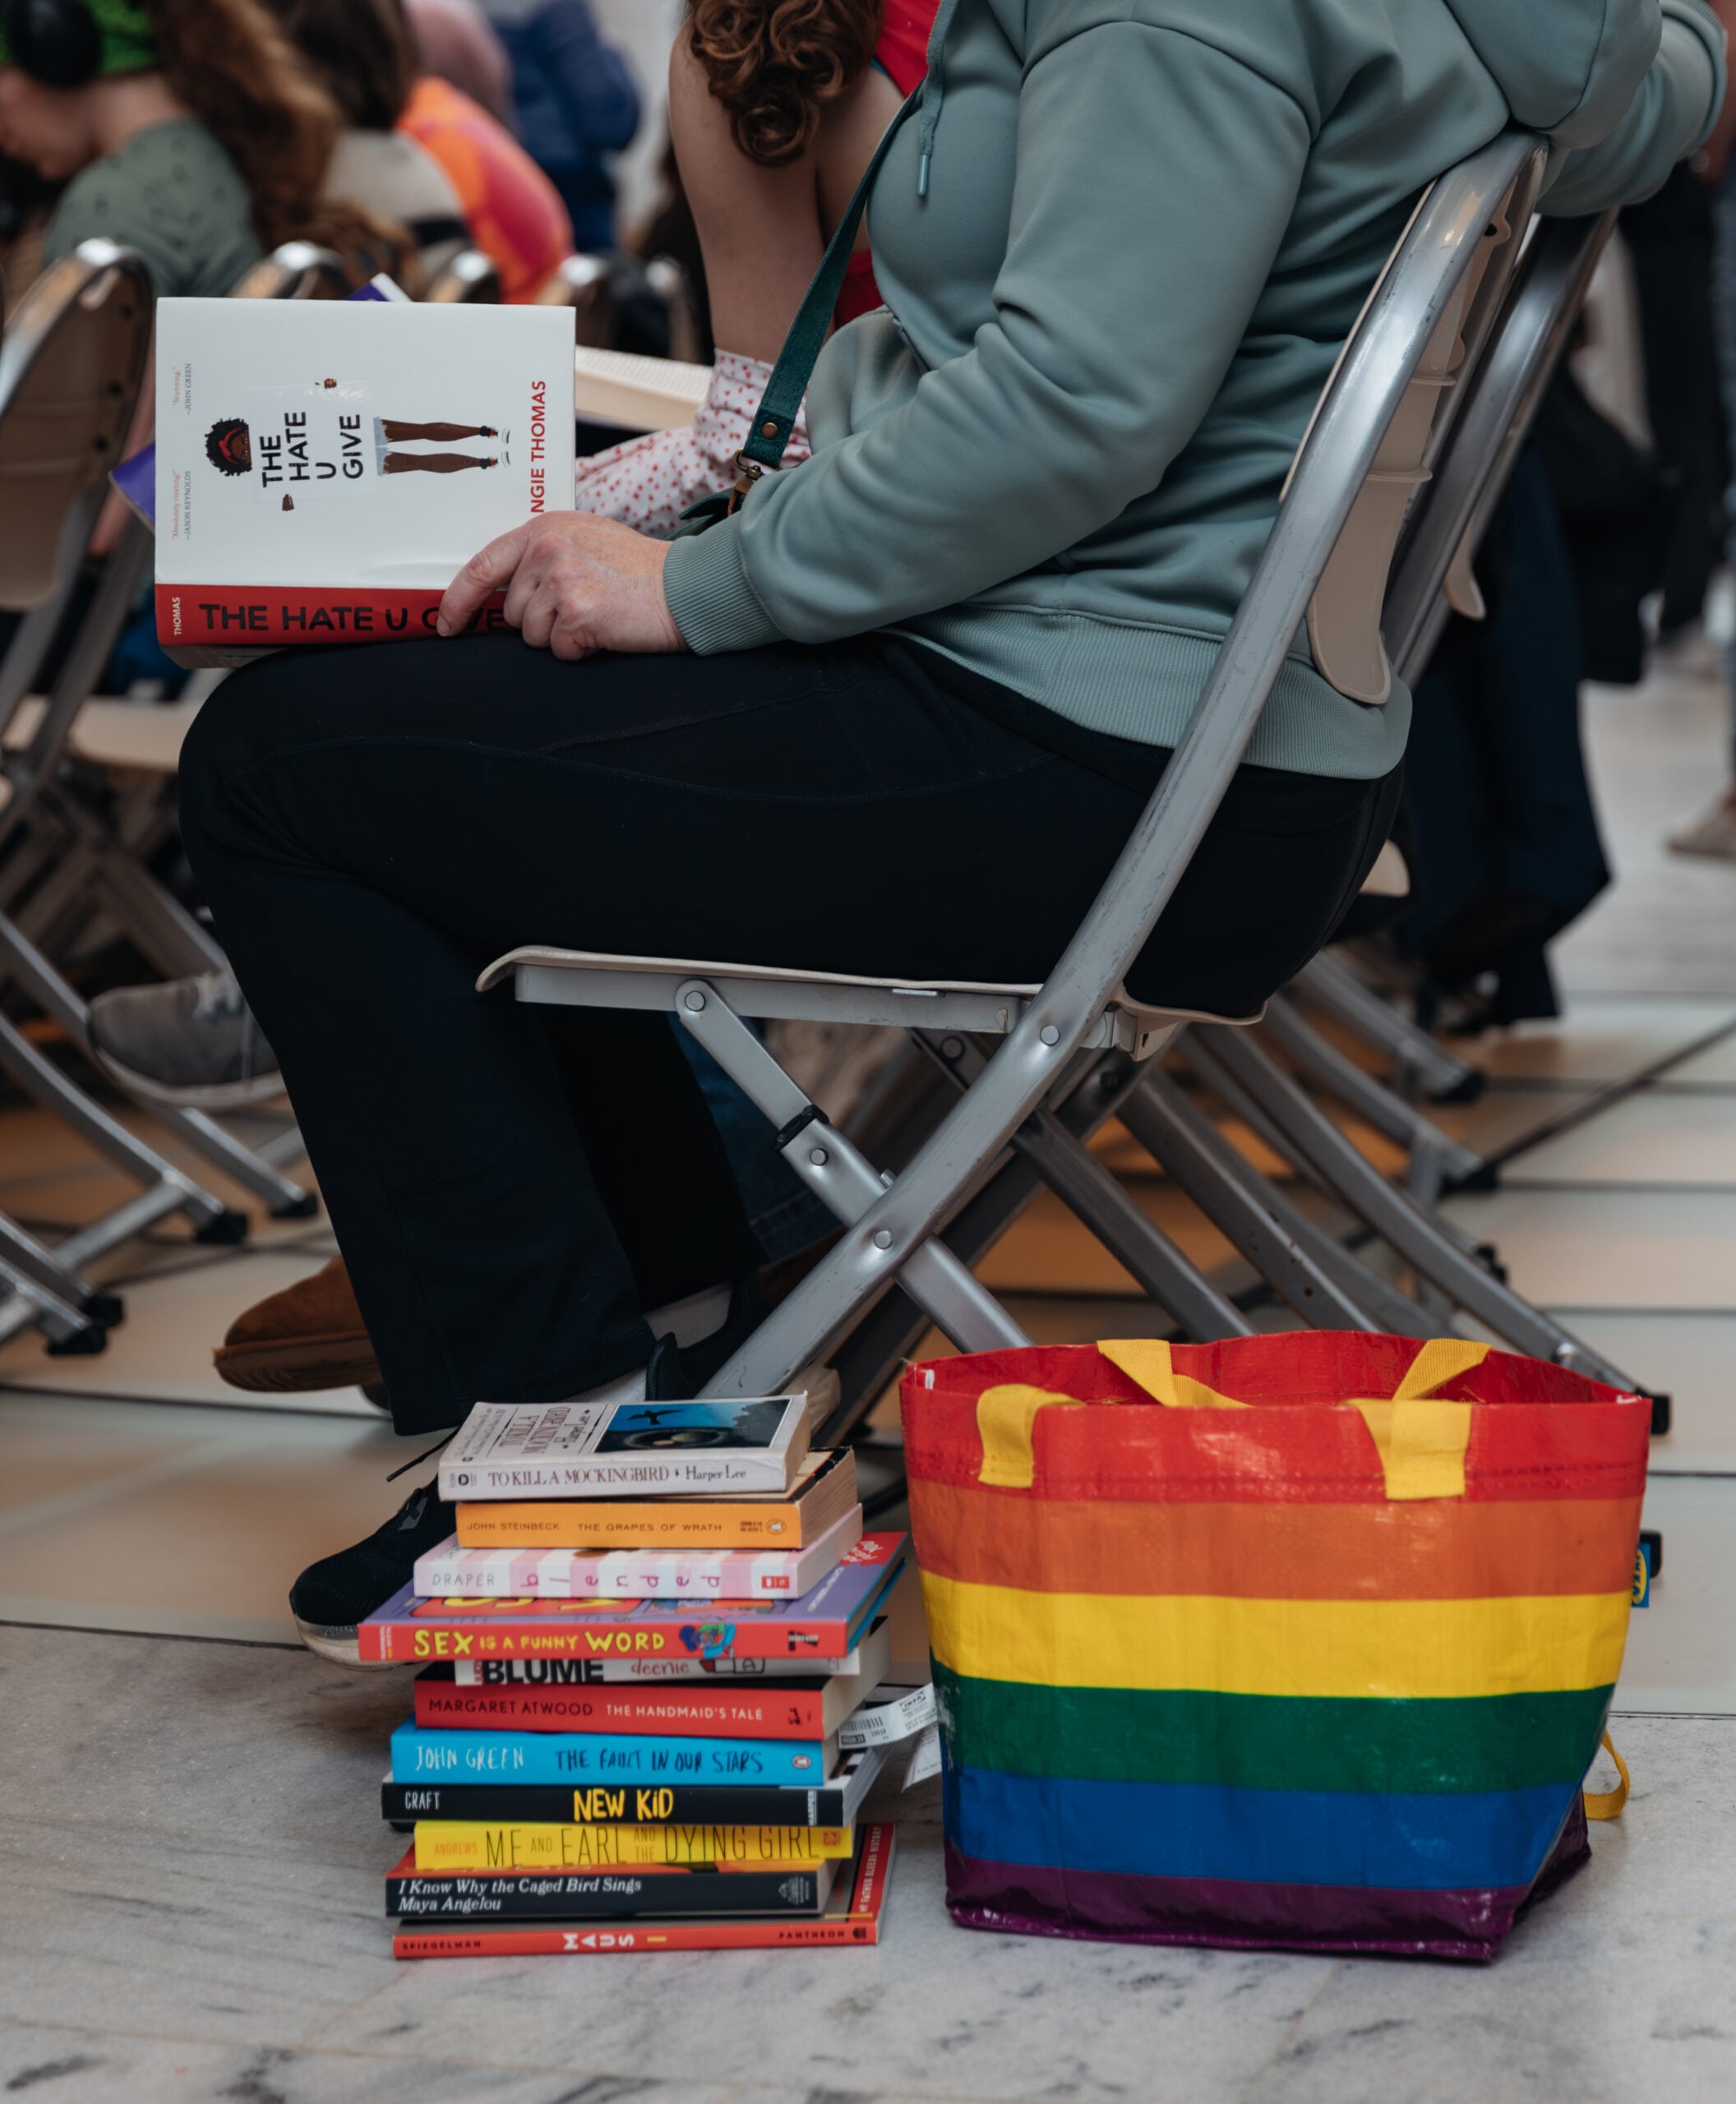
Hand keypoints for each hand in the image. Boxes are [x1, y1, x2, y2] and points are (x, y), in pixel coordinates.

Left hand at [438, 512, 686, 658]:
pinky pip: (558, 650)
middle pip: (512, 611)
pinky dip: (581, 650)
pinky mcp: (577, 611)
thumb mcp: (585, 541)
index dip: (459, 601)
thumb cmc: (640, 571)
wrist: (686, 588)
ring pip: (532, 635)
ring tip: (598, 615)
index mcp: (544, 528)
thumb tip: (504, 589)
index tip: (448, 624)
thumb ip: (543, 554)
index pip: (482, 565)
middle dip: (540, 621)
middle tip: (584, 606)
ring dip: (561, 636)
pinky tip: (606, 629)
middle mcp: (547, 548)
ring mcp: (561, 578)